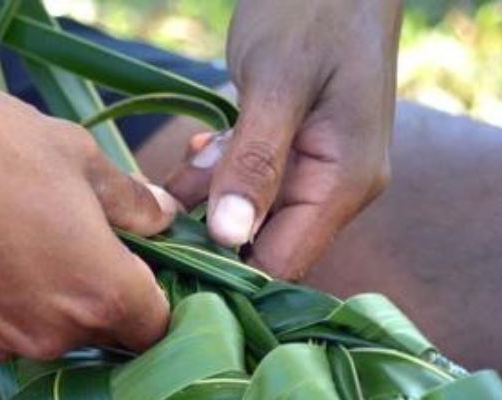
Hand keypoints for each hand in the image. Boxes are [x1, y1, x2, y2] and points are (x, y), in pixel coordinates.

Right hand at [0, 85, 178, 361]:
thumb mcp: (72, 153)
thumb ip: (128, 198)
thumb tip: (163, 215)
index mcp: (103, 293)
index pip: (158, 327)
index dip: (158, 301)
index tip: (143, 271)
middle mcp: (58, 336)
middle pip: (104, 335)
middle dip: (102, 299)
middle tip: (78, 244)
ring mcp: (2, 347)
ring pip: (47, 336)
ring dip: (47, 304)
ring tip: (18, 242)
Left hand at [166, 0, 401, 280]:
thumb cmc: (313, 6)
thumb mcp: (277, 82)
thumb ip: (254, 162)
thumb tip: (228, 237)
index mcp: (345, 183)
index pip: (284, 263)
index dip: (227, 272)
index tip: (169, 260)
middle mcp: (337, 191)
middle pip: (264, 248)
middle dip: (208, 236)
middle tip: (157, 217)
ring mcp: (317, 174)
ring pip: (249, 218)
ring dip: (205, 203)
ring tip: (176, 175)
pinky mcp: (294, 155)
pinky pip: (249, 186)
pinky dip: (215, 176)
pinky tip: (197, 154)